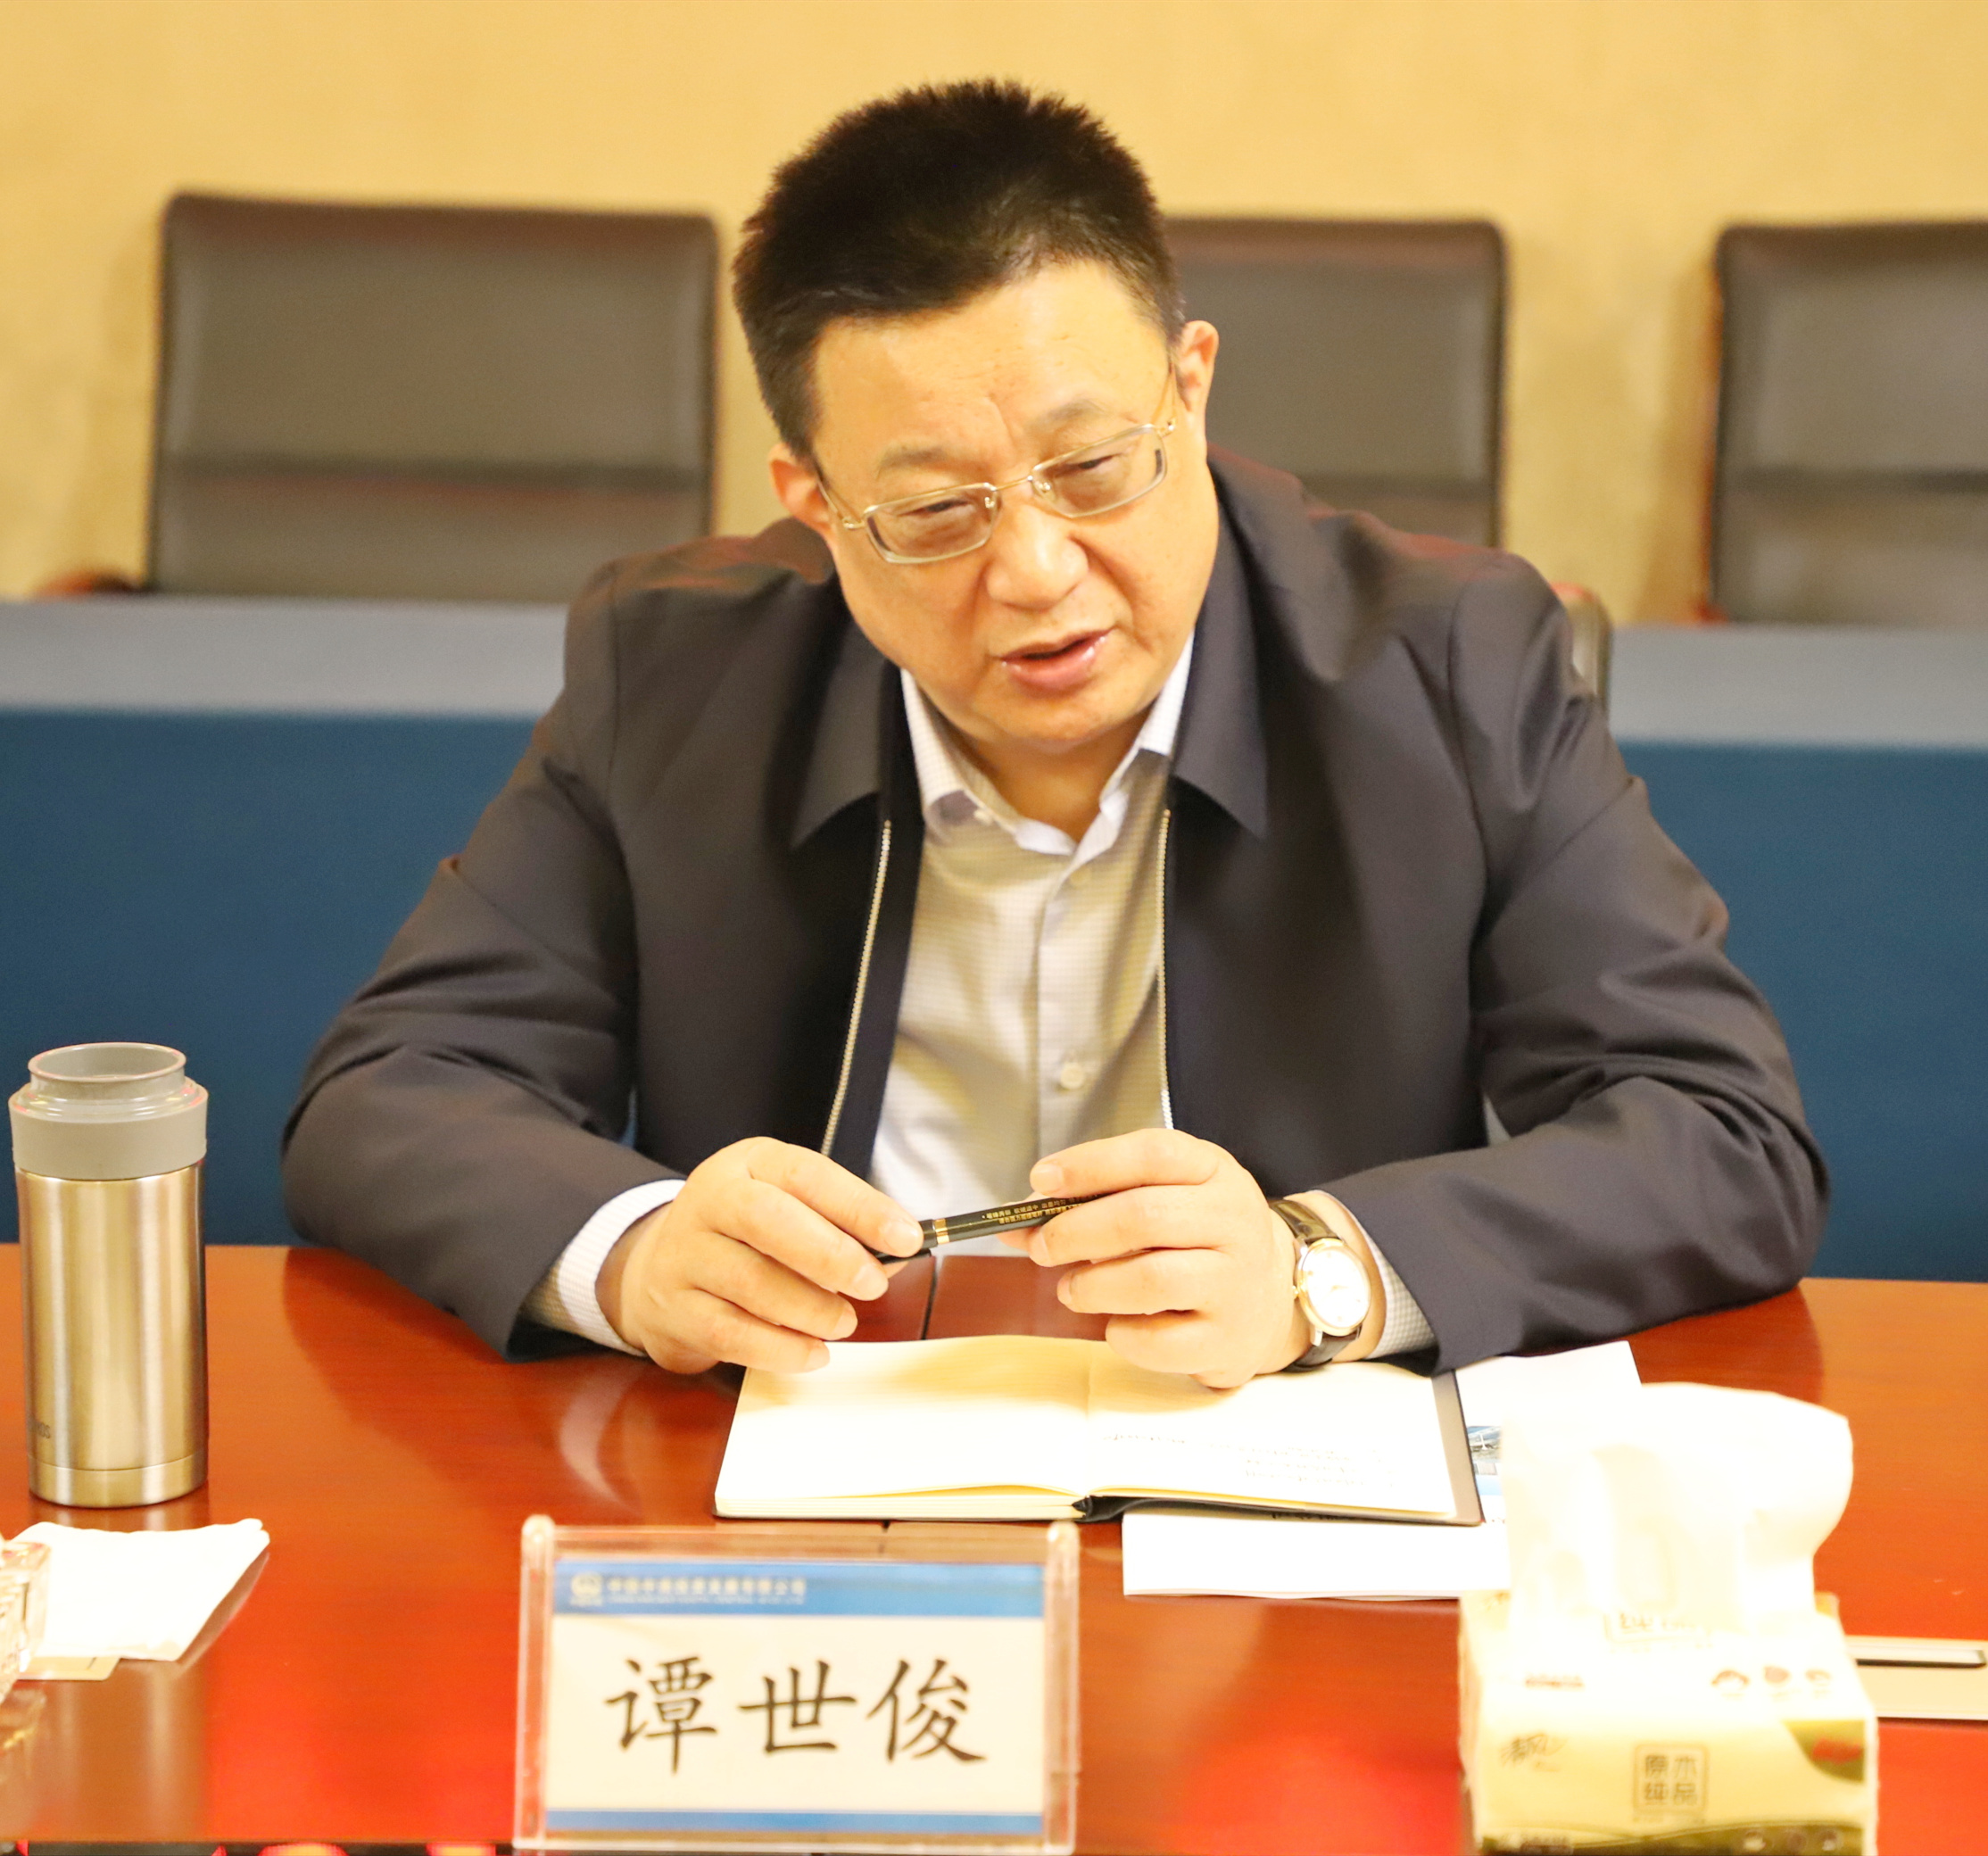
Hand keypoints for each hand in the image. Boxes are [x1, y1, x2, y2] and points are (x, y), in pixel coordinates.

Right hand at [597, 1138, 922, 1374]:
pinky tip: (812, 1353)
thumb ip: (839, 1227)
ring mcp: (684, 1254)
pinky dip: (780, 1349)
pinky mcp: (674, 1309)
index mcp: (749, 1164)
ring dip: (810, 1309)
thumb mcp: (788, 1208)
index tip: (906, 1236)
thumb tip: (897, 1254)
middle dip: (830, 1255)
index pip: (806, 1174)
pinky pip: (730, 1333)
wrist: (655, 1269)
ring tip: (843, 1322)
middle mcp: (710, 1200)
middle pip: (767, 1219)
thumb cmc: (744, 1237)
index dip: (860, 1206)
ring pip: (750, 1281)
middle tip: (872, 1284)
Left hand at [1011, 1129, 1309, 1388]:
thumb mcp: (1164, 1196)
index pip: (1152, 1154)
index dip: (1090, 1165)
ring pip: (1150, 1280)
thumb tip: (1019, 1220)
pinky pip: (1161, 1341)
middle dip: (1075, 1231)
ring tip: (1072, 1290)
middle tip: (1042, 1247)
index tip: (1041, 1180)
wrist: (1270, 1296)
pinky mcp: (1228, 1338)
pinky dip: (1122, 1334)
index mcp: (1214, 1172)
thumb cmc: (1199, 1238)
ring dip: (1092, 1286)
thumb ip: (1096, 1199)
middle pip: (1143, 1217)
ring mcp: (1236, 1282)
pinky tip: (1116, 1324)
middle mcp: (1234, 1221)